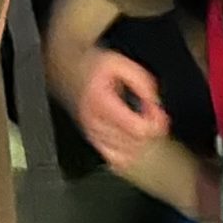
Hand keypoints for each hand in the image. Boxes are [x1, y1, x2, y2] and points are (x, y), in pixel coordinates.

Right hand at [63, 47, 168, 172]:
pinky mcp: (90, 137)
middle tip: (153, 114)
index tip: (157, 111)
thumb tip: (155, 105)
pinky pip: (112, 158)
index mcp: (101, 101)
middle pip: (133, 143)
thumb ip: (141, 83)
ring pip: (125, 153)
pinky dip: (127, 155)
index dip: (154, 123)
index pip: (136, 128)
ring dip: (140, 141)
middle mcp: (93, 121)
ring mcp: (90, 132)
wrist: (65, 67)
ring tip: (142, 122)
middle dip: (149, 130)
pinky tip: (132, 143)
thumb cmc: (93, 65)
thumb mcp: (121, 64)